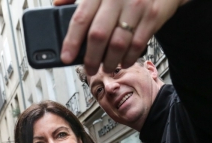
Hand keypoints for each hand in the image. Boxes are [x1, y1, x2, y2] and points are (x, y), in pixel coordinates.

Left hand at [54, 0, 188, 74]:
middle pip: (98, 35)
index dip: (71, 41)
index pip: (80, 18)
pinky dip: (129, 58)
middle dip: (91, 58)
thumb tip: (57, 6)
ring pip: (118, 44)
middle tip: (89, 68)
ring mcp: (137, 6)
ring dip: (110, 62)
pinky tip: (123, 61)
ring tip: (106, 67)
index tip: (66, 57)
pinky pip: (138, 45)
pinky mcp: (153, 16)